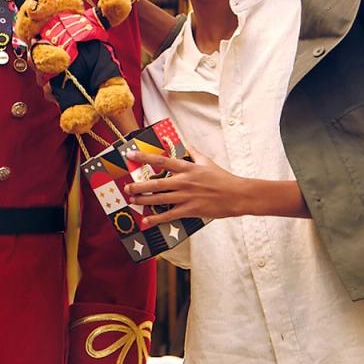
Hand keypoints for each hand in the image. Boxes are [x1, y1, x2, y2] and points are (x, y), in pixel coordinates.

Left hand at [124, 151, 248, 223]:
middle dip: (139, 185)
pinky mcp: (189, 210)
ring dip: (143, 200)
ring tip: (132, 200)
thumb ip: (194, 152)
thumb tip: (186, 143)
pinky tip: (146, 220)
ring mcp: (186, 197)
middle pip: (155, 183)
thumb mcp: (207, 162)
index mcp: (187, 168)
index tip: (131, 156)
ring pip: (159, 199)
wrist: (236, 195)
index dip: (144, 158)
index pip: (161, 161)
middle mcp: (184, 182)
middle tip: (127, 186)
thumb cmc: (223, 178)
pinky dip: (156, 218)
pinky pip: (169, 215)